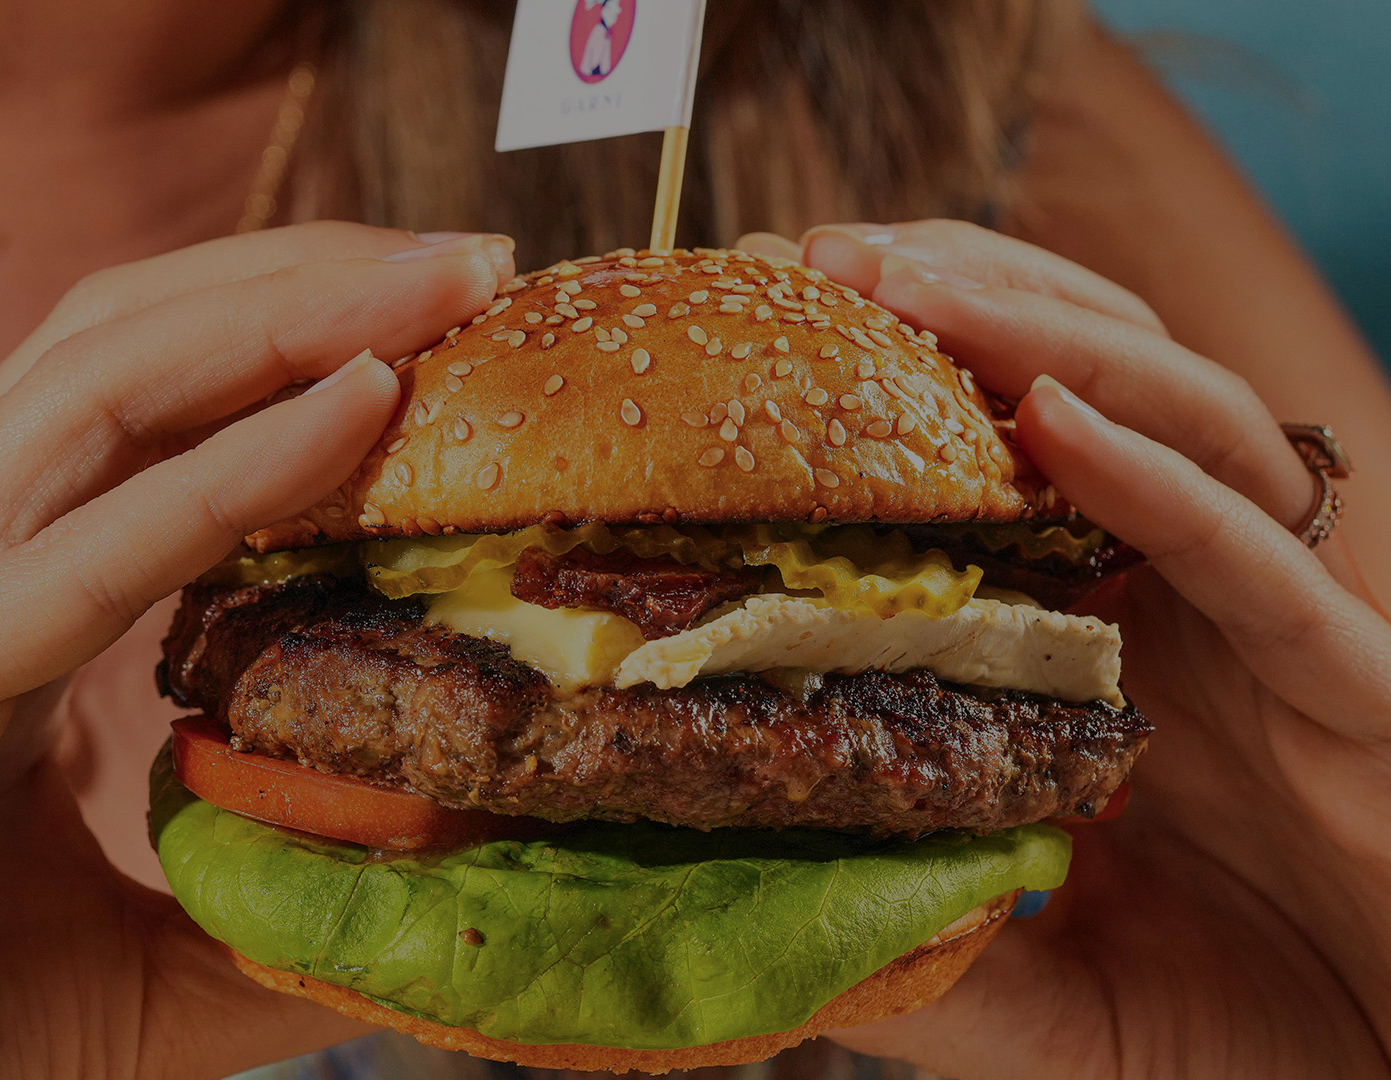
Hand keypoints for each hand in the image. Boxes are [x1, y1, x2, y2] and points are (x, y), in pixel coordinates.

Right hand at [0, 223, 515, 1078]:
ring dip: (277, 321)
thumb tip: (435, 887)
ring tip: (435, 287)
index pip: (145, 400)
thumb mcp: (137, 967)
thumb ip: (269, 907)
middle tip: (474, 258)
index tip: (462, 316)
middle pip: (122, 343)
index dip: (296, 334)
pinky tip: (349, 412)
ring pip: (89, 394)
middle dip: (302, 280)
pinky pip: (68, 560)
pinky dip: (219, 476)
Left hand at [735, 223, 1390, 1076]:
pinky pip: (1253, 551)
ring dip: (1043, 335)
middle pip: (1084, 383)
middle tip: (812, 258)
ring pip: (1179, 417)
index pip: (996, 458)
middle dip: (958, 300)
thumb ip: (923, 945)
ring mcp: (1271, 623)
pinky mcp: (1353, 679)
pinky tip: (1055, 416)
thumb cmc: (1236, 1036)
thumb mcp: (1041, 995)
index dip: (894, 382)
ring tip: (906, 284)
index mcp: (1104, 637)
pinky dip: (1156, 476)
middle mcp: (1185, 600)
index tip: (760, 326)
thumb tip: (766, 920)